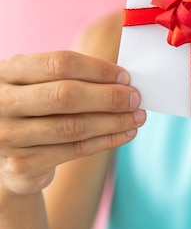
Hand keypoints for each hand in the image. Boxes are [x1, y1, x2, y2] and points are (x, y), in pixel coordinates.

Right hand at [0, 51, 145, 196]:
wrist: (3, 153)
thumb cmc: (33, 108)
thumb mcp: (38, 84)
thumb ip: (72, 77)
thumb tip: (124, 80)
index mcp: (7, 71)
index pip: (60, 63)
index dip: (98, 70)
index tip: (126, 77)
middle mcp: (2, 102)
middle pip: (66, 95)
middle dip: (109, 97)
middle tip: (136, 98)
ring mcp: (8, 135)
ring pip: (74, 126)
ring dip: (114, 121)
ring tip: (137, 117)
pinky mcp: (21, 164)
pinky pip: (75, 150)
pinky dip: (107, 141)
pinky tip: (125, 134)